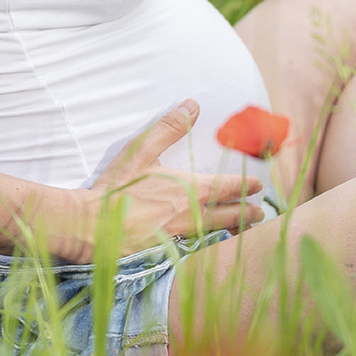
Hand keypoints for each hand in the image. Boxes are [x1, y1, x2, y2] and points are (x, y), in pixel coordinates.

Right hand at [76, 100, 264, 259]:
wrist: (95, 226)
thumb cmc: (119, 187)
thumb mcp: (141, 150)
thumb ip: (168, 128)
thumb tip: (192, 105)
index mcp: (192, 188)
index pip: (230, 186)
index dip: (247, 186)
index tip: (258, 186)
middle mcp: (195, 214)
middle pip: (232, 215)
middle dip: (248, 213)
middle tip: (259, 213)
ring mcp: (185, 235)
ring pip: (220, 233)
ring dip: (235, 230)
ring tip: (243, 229)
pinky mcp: (172, 250)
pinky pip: (202, 246)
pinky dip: (213, 243)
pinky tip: (212, 243)